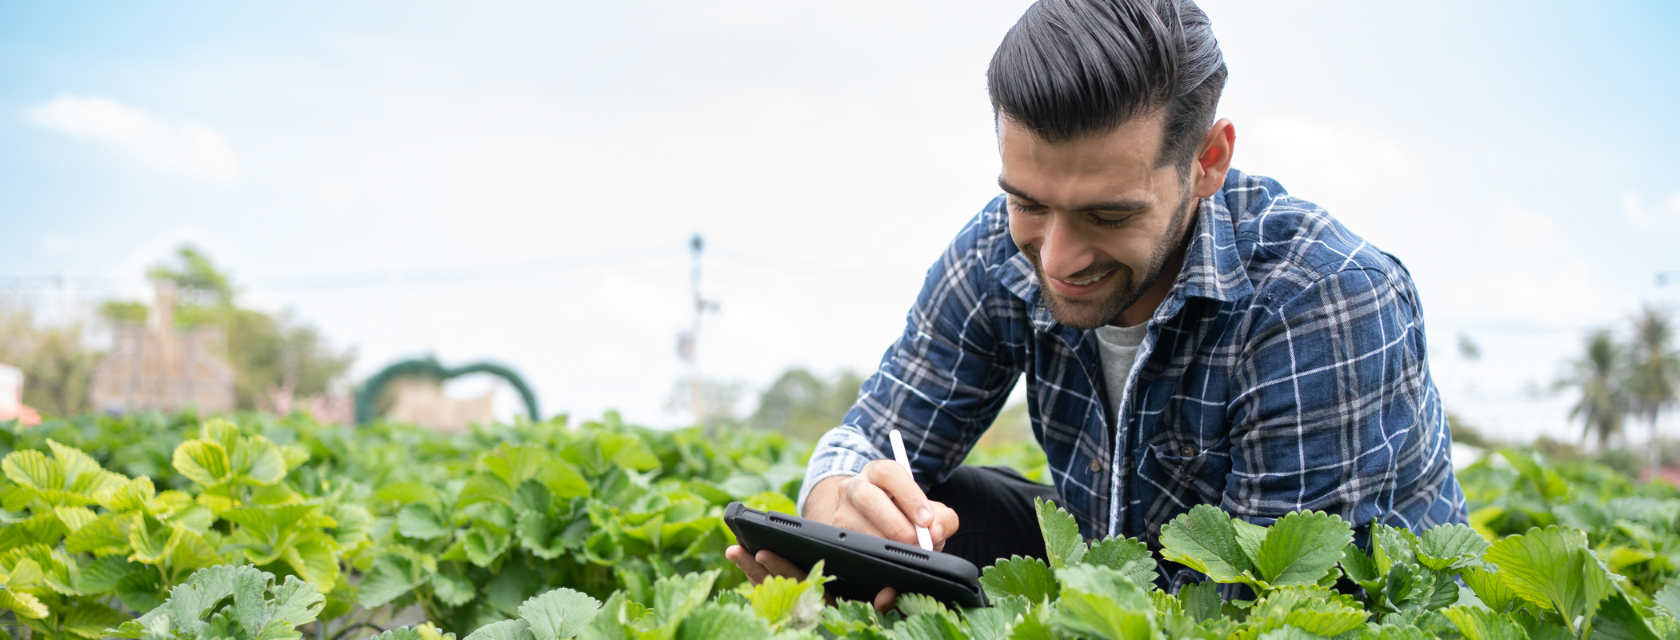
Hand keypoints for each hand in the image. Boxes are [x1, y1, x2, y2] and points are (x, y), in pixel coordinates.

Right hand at [726, 459, 959, 610]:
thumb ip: (941, 519)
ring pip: (847, 524)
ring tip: (895, 563)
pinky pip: (830, 549)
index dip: (910, 493)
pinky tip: (871, 575)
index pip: (890, 472)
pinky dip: (854, 563)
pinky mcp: (821, 537)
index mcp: (878, 475)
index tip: (927, 520)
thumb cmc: (900, 519)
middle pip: (866, 495)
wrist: (858, 522)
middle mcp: (851, 488)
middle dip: (893, 522)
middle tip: (914, 545)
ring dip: (875, 543)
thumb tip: (937, 530)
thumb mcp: (923, 513)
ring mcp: (832, 513)